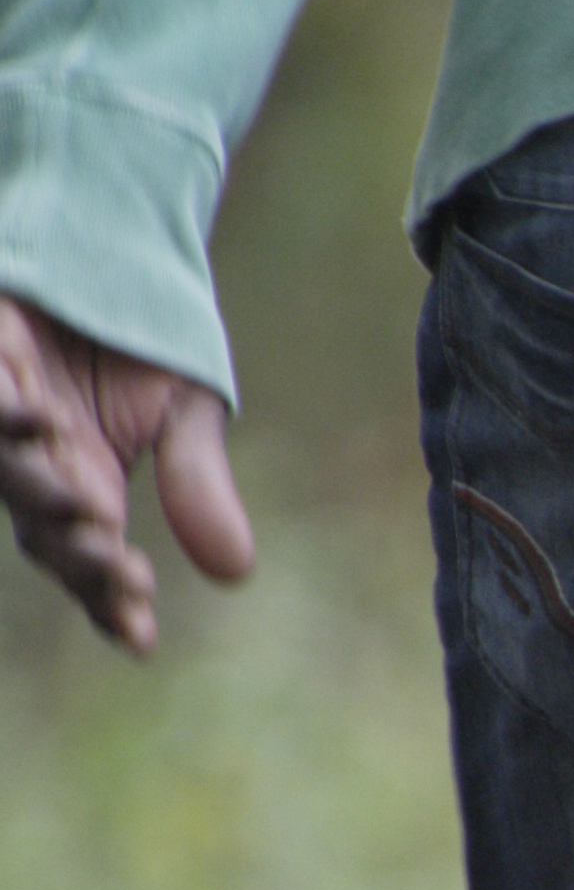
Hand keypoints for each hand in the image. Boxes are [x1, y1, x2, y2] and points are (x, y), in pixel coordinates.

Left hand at [0, 296, 250, 654]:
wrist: (113, 249)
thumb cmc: (142, 340)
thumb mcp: (186, 418)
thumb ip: (199, 486)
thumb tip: (235, 574)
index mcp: (83, 488)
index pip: (88, 562)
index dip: (106, 603)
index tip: (140, 640)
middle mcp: (35, 462)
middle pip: (46, 531)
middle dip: (85, 560)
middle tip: (128, 574)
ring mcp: (6, 410)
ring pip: (10, 475)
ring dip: (46, 498)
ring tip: (94, 514)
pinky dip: (13, 417)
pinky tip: (49, 423)